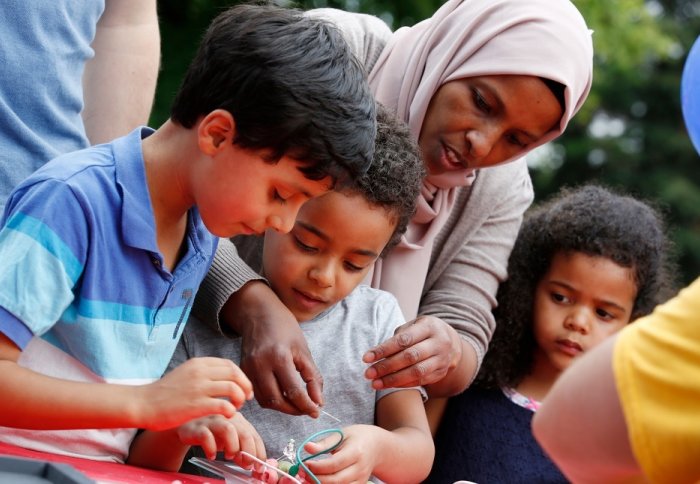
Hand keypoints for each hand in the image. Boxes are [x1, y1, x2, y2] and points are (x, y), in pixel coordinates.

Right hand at [137, 357, 252, 430]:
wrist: (142, 404)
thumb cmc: (164, 393)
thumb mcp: (185, 373)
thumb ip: (203, 372)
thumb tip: (225, 376)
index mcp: (198, 363)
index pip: (230, 365)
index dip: (241, 376)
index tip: (243, 387)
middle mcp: (200, 372)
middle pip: (235, 374)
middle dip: (245, 387)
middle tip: (246, 398)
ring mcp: (198, 388)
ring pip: (233, 388)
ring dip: (239, 399)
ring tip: (235, 408)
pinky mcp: (196, 405)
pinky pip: (224, 405)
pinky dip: (231, 411)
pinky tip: (227, 416)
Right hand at [177, 413, 264, 463]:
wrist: (188, 428)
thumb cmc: (212, 435)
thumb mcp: (229, 443)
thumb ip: (242, 451)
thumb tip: (253, 466)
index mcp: (238, 420)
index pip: (254, 435)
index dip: (259, 452)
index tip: (259, 466)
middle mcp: (227, 417)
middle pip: (244, 432)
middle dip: (248, 452)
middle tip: (247, 465)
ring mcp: (212, 420)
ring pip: (228, 429)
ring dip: (232, 446)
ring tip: (229, 457)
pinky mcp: (198, 427)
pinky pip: (206, 436)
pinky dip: (211, 449)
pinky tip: (212, 456)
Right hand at [228, 281, 322, 416]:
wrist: (259, 314)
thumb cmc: (284, 329)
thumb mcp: (304, 350)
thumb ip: (313, 377)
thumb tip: (319, 402)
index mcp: (278, 357)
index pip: (293, 392)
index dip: (307, 406)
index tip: (317, 412)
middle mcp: (260, 365)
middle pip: (277, 401)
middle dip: (294, 410)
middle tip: (307, 409)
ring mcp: (248, 369)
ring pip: (265, 402)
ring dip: (282, 407)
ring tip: (296, 403)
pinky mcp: (242, 372)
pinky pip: (257, 395)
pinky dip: (270, 400)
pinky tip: (282, 395)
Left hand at [303, 425, 378, 482]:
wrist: (378, 447)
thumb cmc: (358, 437)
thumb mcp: (342, 434)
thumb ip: (324, 443)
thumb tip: (307, 448)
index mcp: (356, 452)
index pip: (334, 464)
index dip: (318, 467)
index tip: (305, 464)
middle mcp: (360, 469)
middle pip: (336, 480)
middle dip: (316, 478)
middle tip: (302, 473)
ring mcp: (361, 480)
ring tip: (307, 478)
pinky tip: (319, 481)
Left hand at [363, 315, 461, 388]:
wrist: (452, 342)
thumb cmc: (423, 332)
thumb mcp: (413, 326)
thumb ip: (398, 337)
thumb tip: (376, 355)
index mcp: (429, 327)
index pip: (403, 340)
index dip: (384, 350)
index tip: (366, 358)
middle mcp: (439, 343)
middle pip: (410, 357)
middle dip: (386, 367)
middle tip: (368, 374)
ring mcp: (442, 359)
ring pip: (416, 372)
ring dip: (393, 380)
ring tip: (375, 384)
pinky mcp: (441, 373)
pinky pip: (421, 381)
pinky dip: (403, 384)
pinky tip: (388, 385)